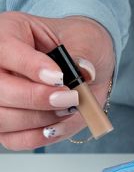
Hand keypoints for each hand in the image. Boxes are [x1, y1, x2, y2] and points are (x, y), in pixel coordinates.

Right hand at [0, 12, 114, 149]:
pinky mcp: (7, 124)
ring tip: (68, 108)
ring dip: (39, 119)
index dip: (30, 66)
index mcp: (8, 32)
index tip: (59, 77)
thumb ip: (83, 53)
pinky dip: (40, 136)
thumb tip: (84, 70)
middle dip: (36, 98)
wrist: (86, 67)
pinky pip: (14, 139)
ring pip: (2, 118)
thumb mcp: (86, 40)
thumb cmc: (79, 46)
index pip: (4, 48)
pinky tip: (58, 125)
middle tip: (69, 98)